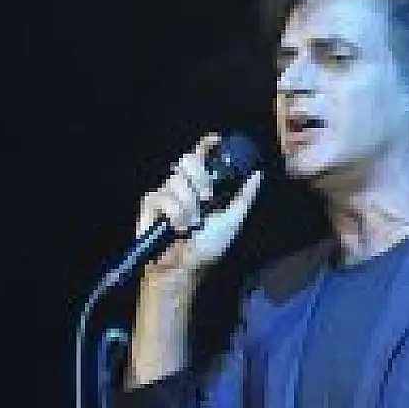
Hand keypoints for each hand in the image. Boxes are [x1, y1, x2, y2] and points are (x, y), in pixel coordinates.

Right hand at [135, 133, 264, 276]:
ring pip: (176, 180)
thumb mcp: (233, 219)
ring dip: (189, 206)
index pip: (202, 156)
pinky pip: (163, 196)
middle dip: (200, 179)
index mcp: (202, 186)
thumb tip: (258, 173)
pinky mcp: (150, 203)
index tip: (216, 140)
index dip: (207, 144)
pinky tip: (177, 227)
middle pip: (188, 160)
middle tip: (207, 199)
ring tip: (191, 225)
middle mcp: (183, 185)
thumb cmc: (208, 247)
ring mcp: (165, 193)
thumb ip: (244, 196)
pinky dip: (175, 213)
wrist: (185, 267)